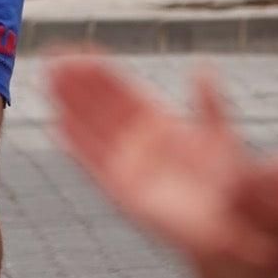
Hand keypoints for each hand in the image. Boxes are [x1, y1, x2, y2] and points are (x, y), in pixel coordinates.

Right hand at [48, 55, 277, 265]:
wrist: (229, 226)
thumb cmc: (230, 182)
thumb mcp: (220, 134)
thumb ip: (209, 103)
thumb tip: (202, 67)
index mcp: (158, 121)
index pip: (121, 90)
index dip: (101, 71)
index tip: (80, 50)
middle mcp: (137, 140)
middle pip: (100, 105)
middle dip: (77, 83)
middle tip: (53, 58)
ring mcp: (127, 164)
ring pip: (91, 128)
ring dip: (69, 105)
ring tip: (47, 82)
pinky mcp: (121, 191)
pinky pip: (92, 164)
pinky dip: (75, 146)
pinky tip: (56, 126)